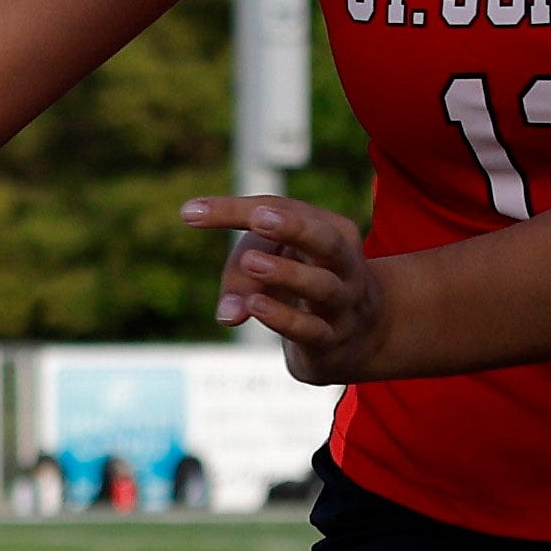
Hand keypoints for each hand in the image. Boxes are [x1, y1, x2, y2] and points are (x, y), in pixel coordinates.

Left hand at [185, 191, 389, 381]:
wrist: (361, 338)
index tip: (189, 212)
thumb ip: (242, 278)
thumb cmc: (303, 286)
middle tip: (259, 217)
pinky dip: (283, 317)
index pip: (282, 210)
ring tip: (251, 261)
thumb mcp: (273, 269)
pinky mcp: (333, 339)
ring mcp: (343, 303)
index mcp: (329, 229)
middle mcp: (343, 263)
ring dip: (284, 273)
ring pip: (320, 285)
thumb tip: (228, 314)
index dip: (235, 210)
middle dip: (294, 227)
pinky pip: (310, 328)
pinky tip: (254, 306)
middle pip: (325, 240)